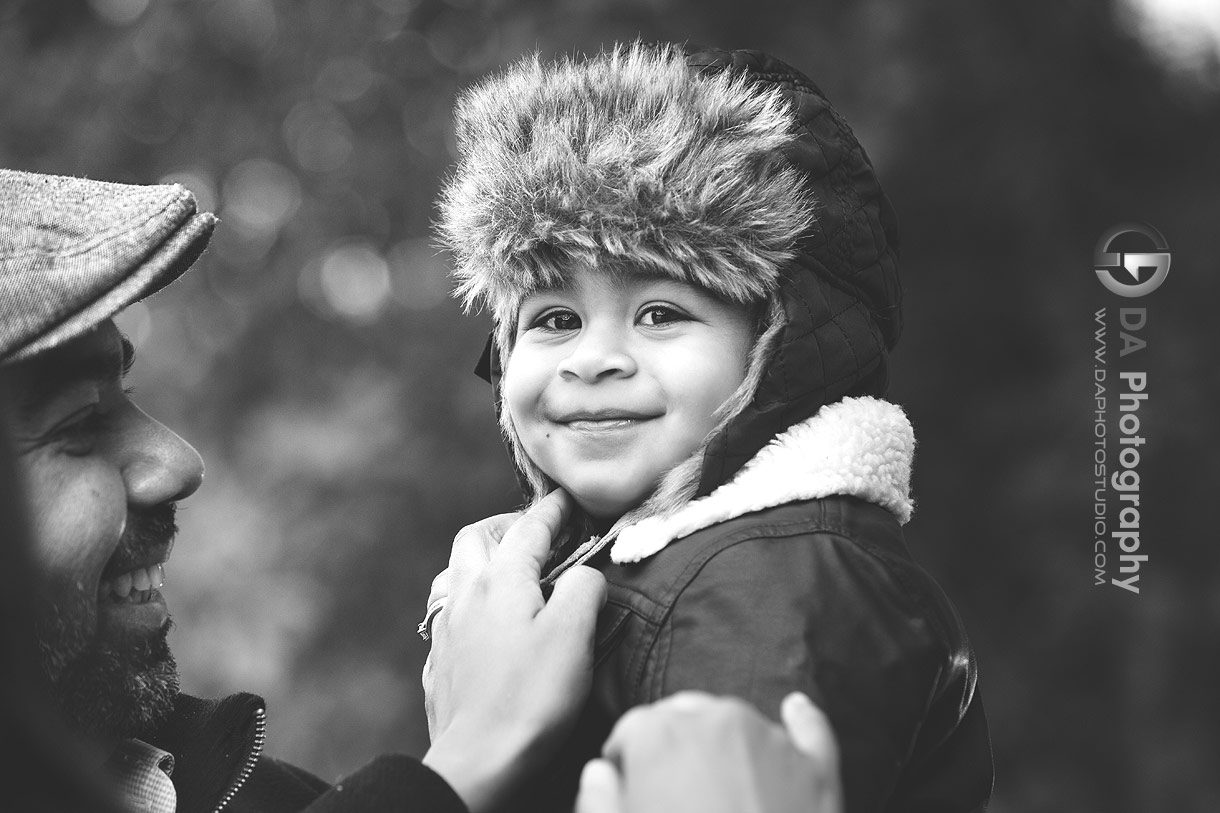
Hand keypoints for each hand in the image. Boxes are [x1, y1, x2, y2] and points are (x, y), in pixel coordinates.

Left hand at [422, 491, 606, 812]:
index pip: (529, 529)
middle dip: (506, 526)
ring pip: (456, 572)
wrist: (479, 759)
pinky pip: (449, 612)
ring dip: (482, 560)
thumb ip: (585, 588)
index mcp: (501, 579)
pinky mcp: (441, 660)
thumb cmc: (530, 696)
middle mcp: (467, 594)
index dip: (553, 510)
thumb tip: (586, 574)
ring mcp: (447, 628)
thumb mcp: (574, 633)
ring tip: (508, 571)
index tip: (568, 499)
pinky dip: (471, 600)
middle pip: (477, 538)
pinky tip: (486, 620)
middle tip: (536, 533)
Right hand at [575, 691, 841, 812]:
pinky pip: (810, 728)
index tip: (631, 787)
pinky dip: (800, 719)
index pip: (633, 729)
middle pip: (685, 714)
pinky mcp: (817, 770)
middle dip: (674, 743)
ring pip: (737, 720)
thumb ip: (598, 802)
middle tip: (673, 793)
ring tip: (717, 788)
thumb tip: (598, 773)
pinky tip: (794, 708)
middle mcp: (716, 720)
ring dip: (723, 740)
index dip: (627, 760)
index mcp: (661, 734)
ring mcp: (772, 741)